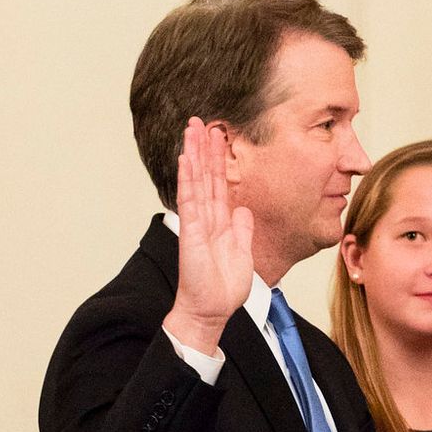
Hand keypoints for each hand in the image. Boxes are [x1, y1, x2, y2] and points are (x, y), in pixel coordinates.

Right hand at [164, 118, 252, 352]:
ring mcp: (197, 222)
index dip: (218, 160)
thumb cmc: (224, 287)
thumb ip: (242, 229)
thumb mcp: (242, 252)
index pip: (218, 184)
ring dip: (194, 155)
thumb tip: (244, 210)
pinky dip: (188, 179)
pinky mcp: (191, 231)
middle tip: (200, 121)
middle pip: (205, 176)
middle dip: (204, 148)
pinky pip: (189, 200)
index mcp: (220, 221)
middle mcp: (206, 217)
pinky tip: (187, 159)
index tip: (218, 137)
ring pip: (195, 181)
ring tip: (192, 129)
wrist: (212, 309)